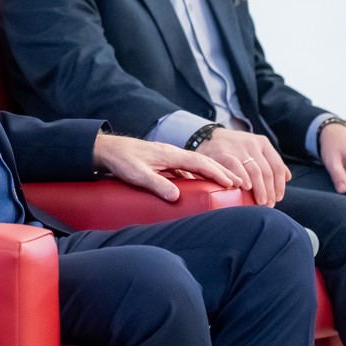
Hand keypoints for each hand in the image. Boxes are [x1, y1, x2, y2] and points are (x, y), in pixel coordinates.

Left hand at [93, 133, 240, 201]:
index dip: (217, 172)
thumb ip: (156, 184)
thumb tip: (176, 196)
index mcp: (169, 154)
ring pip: (194, 164)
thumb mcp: (137, 174)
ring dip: (210, 173)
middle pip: (202, 161)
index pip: (199, 162)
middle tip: (239, 183)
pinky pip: (184, 167)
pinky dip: (196, 174)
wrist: (106, 149)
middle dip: (221, 171)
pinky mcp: (161, 161)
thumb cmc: (121, 160)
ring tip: (224, 184)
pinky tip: (198, 184)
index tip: (232, 182)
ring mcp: (166, 156)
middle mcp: (171, 153)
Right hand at [195, 128, 289, 206]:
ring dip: (260, 190)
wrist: (207, 137)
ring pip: (256, 172)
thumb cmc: (234, 148)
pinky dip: (244, 179)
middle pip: (267, 172)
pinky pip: (237, 168)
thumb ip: (269, 161)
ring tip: (260, 202)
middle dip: (270, 191)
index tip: (278, 198)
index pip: (277, 166)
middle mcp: (252, 144)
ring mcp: (238, 148)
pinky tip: (247, 189)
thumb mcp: (254, 148)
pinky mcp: (224, 153)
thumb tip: (288, 177)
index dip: (280, 185)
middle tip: (269, 204)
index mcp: (262, 143)